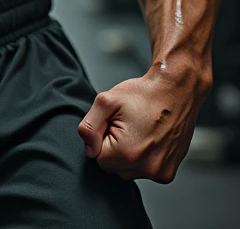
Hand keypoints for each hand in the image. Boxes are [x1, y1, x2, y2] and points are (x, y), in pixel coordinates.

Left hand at [77, 67, 208, 183]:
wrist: (176, 90)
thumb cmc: (144, 93)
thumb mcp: (107, 101)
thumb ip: (89, 126)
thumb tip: (88, 149)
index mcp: (127, 153)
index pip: (98, 158)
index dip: (103, 137)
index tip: (115, 124)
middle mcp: (146, 168)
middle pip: (114, 168)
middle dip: (115, 148)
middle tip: (127, 126)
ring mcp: (160, 172)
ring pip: (128, 171)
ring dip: (129, 156)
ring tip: (139, 132)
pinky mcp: (169, 173)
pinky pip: (145, 172)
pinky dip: (144, 159)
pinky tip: (150, 139)